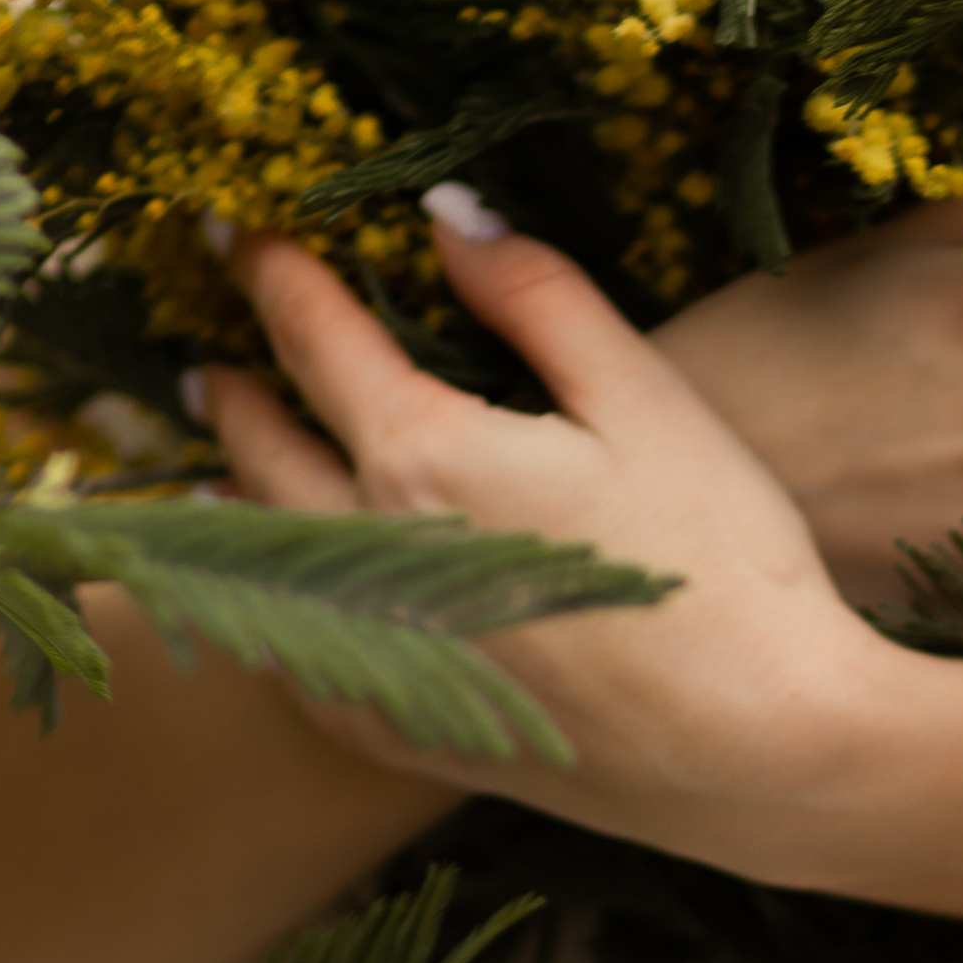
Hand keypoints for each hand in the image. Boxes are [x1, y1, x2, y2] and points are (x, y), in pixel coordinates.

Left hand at [199, 212, 888, 822]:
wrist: (757, 748)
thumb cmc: (721, 563)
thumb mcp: (645, 398)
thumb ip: (538, 297)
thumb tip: (446, 214)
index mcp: (425, 455)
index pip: (317, 337)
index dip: (271, 273)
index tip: (229, 232)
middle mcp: (370, 553)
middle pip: (265, 447)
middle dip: (235, 388)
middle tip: (204, 353)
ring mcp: (375, 651)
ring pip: (261, 551)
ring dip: (231, 487)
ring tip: (214, 451)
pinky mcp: (399, 730)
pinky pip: (286, 654)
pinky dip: (259, 599)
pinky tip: (264, 585)